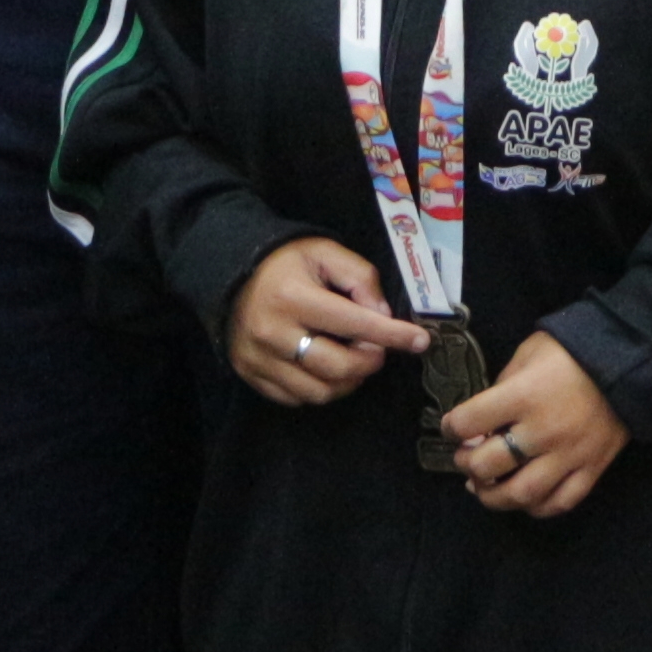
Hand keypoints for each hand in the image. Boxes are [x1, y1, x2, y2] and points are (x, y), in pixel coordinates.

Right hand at [227, 239, 425, 406]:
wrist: (231, 273)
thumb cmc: (286, 262)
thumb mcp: (326, 253)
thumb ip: (360, 278)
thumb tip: (383, 314)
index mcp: (293, 297)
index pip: (354, 324)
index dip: (392, 335)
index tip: (419, 341)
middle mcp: (273, 332)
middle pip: (338, 368)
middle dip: (370, 362)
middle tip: (377, 349)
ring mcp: (259, 358)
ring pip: (319, 392)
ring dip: (348, 381)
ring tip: (353, 360)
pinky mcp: (251, 374)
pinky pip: (296, 398)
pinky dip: (319, 389)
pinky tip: (325, 368)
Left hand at [445, 331, 626, 516]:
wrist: (631, 361)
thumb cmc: (573, 352)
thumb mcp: (529, 354)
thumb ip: (503, 385)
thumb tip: (483, 419)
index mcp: (524, 395)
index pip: (468, 422)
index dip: (450, 427)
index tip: (452, 427)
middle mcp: (543, 430)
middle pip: (488, 465)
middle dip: (467, 464)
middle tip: (466, 457)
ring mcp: (569, 455)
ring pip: (521, 494)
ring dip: (493, 496)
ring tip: (484, 487)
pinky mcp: (592, 469)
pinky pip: (560, 502)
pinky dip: (537, 507)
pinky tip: (525, 498)